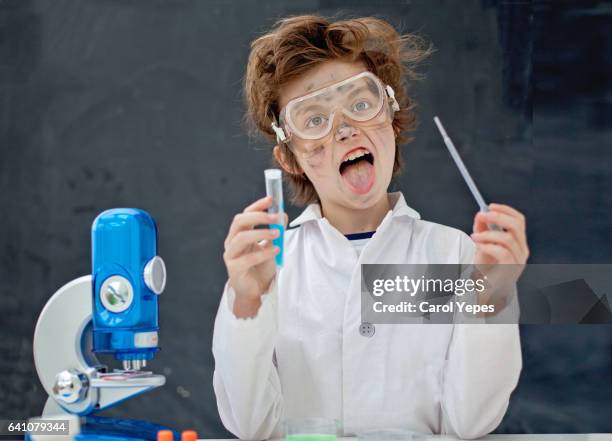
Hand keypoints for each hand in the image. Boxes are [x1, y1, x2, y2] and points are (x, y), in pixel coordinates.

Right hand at [223, 196, 286, 316]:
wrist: (256, 290)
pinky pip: (247, 258)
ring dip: (261, 233)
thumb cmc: (261, 267)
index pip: (245, 215)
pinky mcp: (234, 269)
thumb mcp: (271, 246)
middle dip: (258, 216)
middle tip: (275, 217)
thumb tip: (282, 215)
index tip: (271, 199)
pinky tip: (276, 250)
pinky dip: (263, 253)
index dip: (257, 206)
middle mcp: (232, 242)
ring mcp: (231, 255)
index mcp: (239, 234)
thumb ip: (275, 231)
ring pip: (241, 238)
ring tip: (277, 233)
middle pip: (239, 222)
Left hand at [470, 204, 529, 310]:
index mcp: (518, 242)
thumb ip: (483, 230)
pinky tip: (479, 246)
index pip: (519, 220)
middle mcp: (522, 251)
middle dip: (498, 217)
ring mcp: (518, 261)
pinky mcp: (510, 270)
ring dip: (488, 234)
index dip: (505, 210)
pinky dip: (488, 246)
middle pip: (516, 226)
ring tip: (475, 237)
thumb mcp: (483, 245)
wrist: (486, 292)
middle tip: (482, 216)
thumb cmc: (486, 269)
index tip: (489, 206)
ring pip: (508, 238)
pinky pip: (502, 252)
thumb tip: (480, 214)